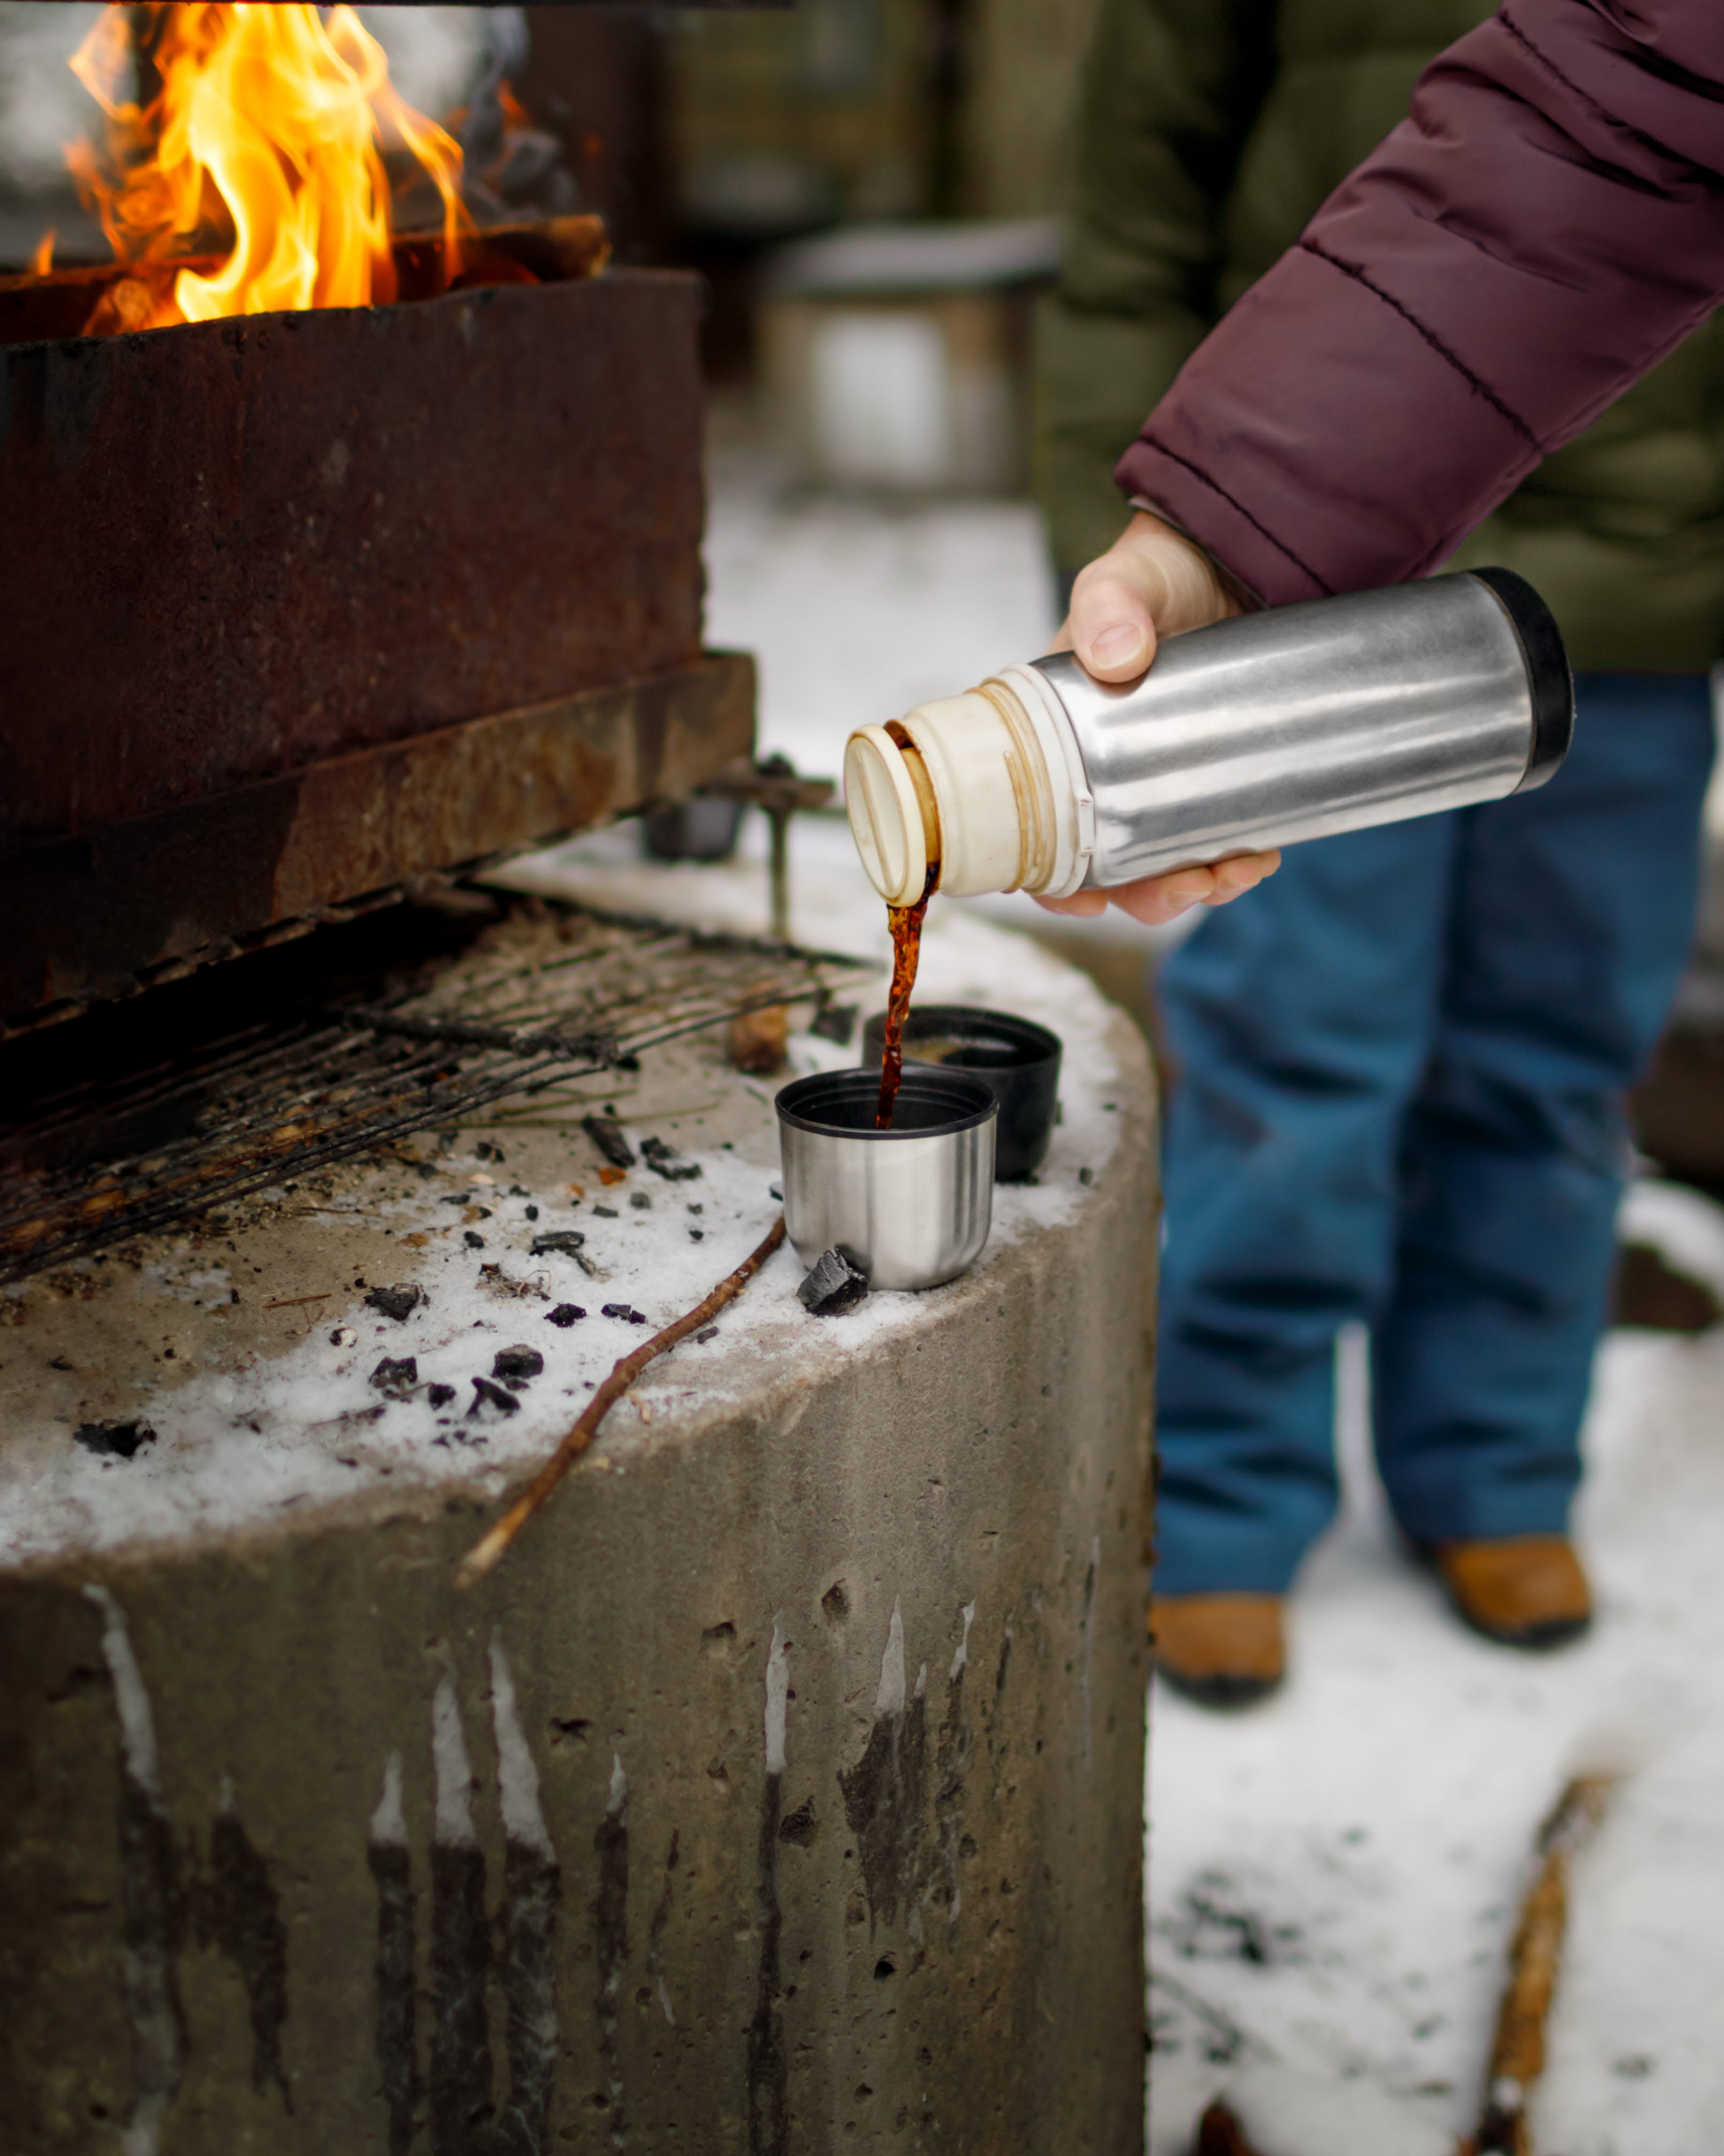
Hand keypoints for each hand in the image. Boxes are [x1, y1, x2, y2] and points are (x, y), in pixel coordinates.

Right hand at [1035, 510, 1280, 924]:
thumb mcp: (1124, 580)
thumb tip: (1117, 657)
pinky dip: (1234, 859)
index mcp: (1056, 742)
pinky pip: (1212, 839)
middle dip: (1145, 895)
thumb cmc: (1156, 572)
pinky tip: (1262, 853)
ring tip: (1238, 871)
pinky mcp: (1209, 778)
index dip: (1053, 879)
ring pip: (1162, 864)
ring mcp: (1157, 780)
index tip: (1087, 900)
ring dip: (1196, 884)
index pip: (1035, 829)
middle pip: (1104, 866)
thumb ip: (1109, 605)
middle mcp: (1100, 773)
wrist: (1230, 557)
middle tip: (1190, 885)